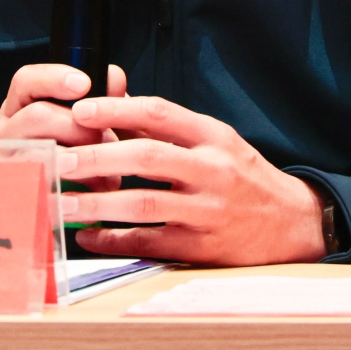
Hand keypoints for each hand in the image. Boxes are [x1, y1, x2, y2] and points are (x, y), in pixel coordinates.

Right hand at [0, 63, 126, 191]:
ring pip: (41, 151)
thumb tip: (114, 77)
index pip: (26, 81)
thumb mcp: (90, 127)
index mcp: (20, 109)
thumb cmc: (80, 163)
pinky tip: (96, 191)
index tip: (84, 84)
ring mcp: (4, 165)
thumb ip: (101, 101)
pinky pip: (42, 186)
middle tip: (104, 139)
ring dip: (81, 159)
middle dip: (78, 126)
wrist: (55, 213)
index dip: (54, 78)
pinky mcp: (14, 193)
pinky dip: (76, 187)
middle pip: (36, 115)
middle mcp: (5, 133)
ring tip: (108, 172)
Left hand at [55, 95, 328, 265]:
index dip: (118, 109)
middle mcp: (213, 171)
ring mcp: (208, 211)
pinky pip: (150, 243)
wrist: (292, 222)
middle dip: (97, 157)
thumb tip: (114, 101)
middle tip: (58, 158)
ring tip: (61, 202)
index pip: (161, 113)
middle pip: (147, 158)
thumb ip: (169, 126)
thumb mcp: (216, 140)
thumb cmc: (243, 176)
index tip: (80, 108)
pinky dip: (115, 241)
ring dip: (96, 204)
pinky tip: (88, 237)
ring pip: (143, 205)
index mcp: (214, 137)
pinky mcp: (203, 248)